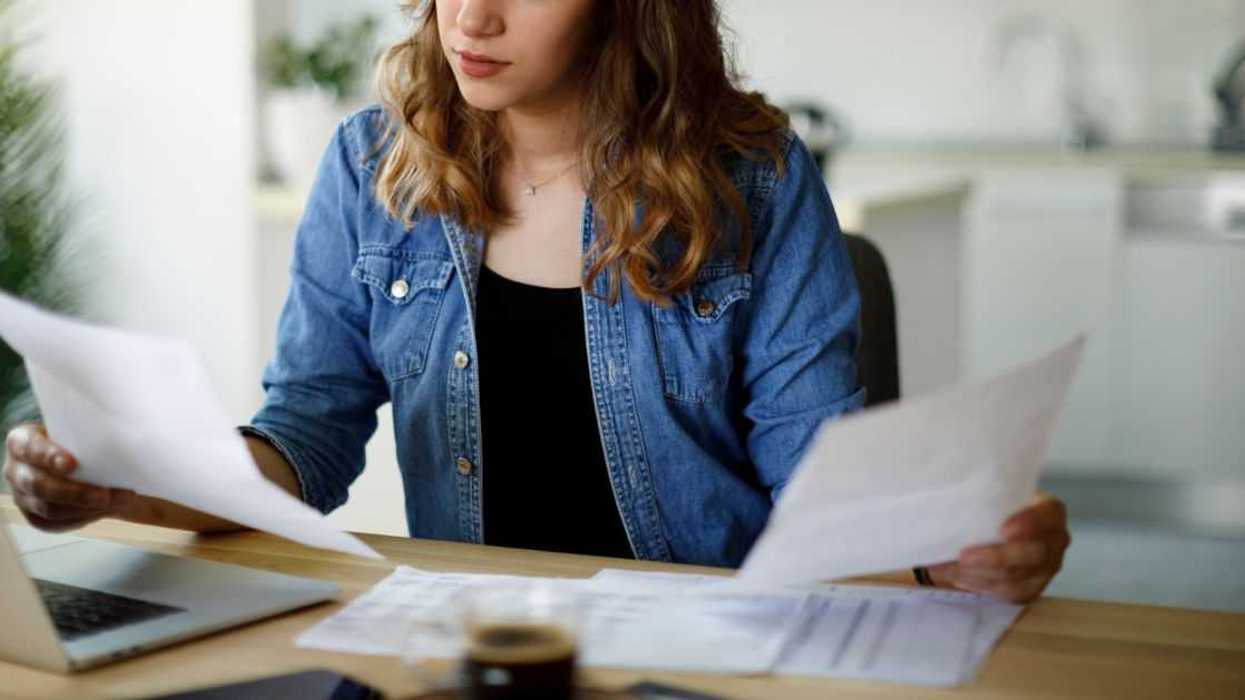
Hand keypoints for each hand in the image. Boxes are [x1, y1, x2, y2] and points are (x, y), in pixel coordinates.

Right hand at [3, 423, 135, 532]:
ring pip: (49, 509)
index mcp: (21, 441)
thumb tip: (127, 421)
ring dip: (86, 508)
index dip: (48, 456)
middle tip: (105, 495)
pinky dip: (84, 517)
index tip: (72, 463)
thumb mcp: (81, 428)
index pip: (29, 448)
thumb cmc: (83, 439)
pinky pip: (56, 523)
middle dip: (74, 492)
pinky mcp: (35, 516)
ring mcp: (23, 496)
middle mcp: (16, 470)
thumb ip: (90, 427)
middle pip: (38, 486)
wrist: (82, 463)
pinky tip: (106, 509)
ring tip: (118, 501)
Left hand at [926, 493, 1070, 603]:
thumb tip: (948, 501)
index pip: (1048, 517)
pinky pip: (1008, 594)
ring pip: (1017, 578)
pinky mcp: (1032, 589)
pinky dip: (981, 586)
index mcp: (1050, 512)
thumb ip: (981, 495)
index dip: (1029, 524)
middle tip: (963, 556)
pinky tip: (960, 578)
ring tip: (949, 569)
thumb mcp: (992, 494)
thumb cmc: (993, 506)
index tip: (1003, 530)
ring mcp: (1047, 569)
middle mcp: (1055, 541)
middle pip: (1033, 555)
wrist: (995, 530)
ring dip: (980, 575)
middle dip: (996, 558)